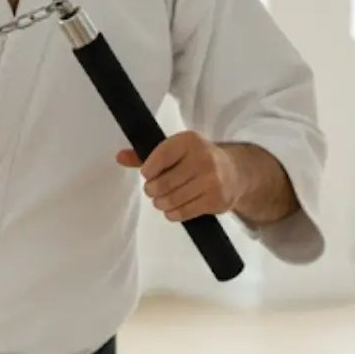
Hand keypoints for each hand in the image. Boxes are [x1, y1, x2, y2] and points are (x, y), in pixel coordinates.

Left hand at [116, 130, 242, 222]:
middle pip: (165, 181)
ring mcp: (212, 180)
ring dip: (161, 203)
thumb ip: (146, 154)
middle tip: (151, 190)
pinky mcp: (217, 200)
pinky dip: (173, 213)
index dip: (149, 168)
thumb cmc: (197, 159)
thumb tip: (119, 157)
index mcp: (190, 140)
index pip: (162, 154)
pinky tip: (171, 210)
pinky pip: (186, 211)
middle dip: (152, 189)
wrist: (235, 172)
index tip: (146, 174)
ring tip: (159, 200)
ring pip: (174, 198)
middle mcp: (203, 158)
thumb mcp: (175, 149)